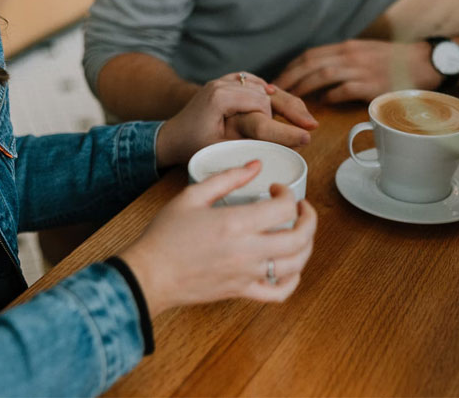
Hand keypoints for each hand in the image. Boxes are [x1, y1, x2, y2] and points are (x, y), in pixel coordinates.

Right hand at [119, 161, 317, 316]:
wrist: (149, 274)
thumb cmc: (165, 235)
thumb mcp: (192, 195)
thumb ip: (227, 178)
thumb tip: (255, 165)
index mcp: (236, 223)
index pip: (284, 207)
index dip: (288, 193)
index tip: (276, 189)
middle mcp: (247, 251)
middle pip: (300, 237)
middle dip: (309, 218)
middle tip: (301, 208)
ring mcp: (247, 274)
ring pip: (296, 264)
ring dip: (307, 246)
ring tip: (300, 233)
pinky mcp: (242, 292)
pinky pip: (279, 293)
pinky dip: (293, 281)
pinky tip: (290, 267)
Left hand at [156, 73, 316, 166]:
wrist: (171, 136)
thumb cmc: (192, 145)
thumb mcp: (220, 148)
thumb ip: (247, 142)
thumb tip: (279, 147)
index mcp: (220, 96)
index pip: (261, 104)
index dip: (282, 123)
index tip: (303, 135)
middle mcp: (223, 83)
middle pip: (266, 92)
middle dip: (291, 108)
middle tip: (312, 125)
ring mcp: (224, 81)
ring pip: (262, 87)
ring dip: (283, 101)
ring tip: (304, 117)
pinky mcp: (226, 83)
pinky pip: (253, 83)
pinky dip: (268, 91)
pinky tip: (282, 99)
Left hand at [274, 39, 439, 102]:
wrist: (425, 63)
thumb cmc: (394, 61)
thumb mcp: (365, 53)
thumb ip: (343, 61)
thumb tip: (320, 76)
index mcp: (347, 48)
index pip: (311, 54)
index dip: (292, 67)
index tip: (278, 79)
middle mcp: (351, 55)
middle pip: (311, 63)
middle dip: (290, 78)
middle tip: (275, 92)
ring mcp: (361, 69)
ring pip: (323, 74)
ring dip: (304, 87)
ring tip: (291, 99)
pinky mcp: (372, 84)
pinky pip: (344, 89)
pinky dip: (330, 96)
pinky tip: (322, 104)